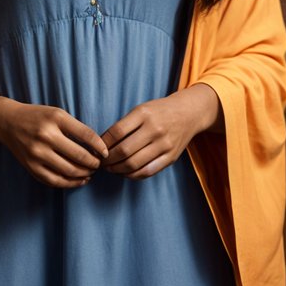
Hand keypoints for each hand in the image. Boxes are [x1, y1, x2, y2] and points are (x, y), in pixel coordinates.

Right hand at [0, 101, 110, 188]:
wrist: (8, 122)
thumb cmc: (38, 116)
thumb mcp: (58, 114)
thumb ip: (77, 128)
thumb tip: (98, 148)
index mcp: (56, 119)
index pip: (86, 135)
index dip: (100, 146)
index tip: (106, 153)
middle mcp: (46, 136)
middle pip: (79, 156)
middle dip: (94, 163)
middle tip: (99, 164)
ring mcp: (37, 153)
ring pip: (69, 171)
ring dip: (85, 174)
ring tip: (91, 172)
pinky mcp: (31, 167)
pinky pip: (55, 180)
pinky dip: (70, 183)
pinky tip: (80, 180)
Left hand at [99, 84, 220, 178]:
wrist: (189, 113)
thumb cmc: (159, 111)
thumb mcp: (141, 109)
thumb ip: (124, 125)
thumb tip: (102, 145)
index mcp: (144, 113)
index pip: (116, 132)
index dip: (103, 144)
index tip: (97, 150)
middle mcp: (154, 129)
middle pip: (124, 150)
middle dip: (108, 160)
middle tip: (101, 163)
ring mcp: (164, 144)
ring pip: (134, 164)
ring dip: (117, 170)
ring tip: (111, 169)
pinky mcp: (171, 157)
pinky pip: (147, 171)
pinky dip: (133, 175)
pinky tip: (125, 173)